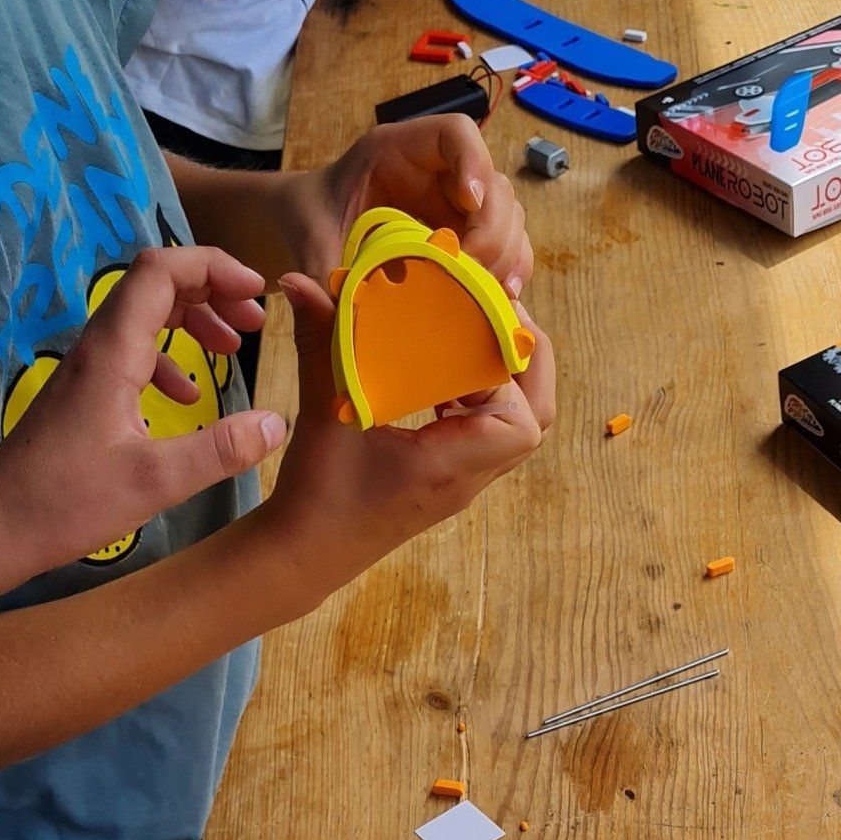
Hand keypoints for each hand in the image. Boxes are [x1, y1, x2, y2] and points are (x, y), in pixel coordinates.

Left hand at [0, 246, 282, 579]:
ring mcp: (90, 368)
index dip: (213, 267)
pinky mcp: (86, 393)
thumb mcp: (156, 481)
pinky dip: (171, 358)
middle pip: (156, 284)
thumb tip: (276, 423)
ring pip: (146, 317)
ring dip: (193, 321)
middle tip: (253, 321)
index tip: (257, 292)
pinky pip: (135, 352)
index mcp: (114, 351)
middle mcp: (100, 346)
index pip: (161, 270)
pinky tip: (191, 394)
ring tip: (233, 348)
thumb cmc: (68, 501)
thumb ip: (220, 450)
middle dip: (210, 290)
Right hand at [248, 272, 554, 600]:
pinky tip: (442, 369)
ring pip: (516, 428)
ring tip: (475, 332)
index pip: (521, 422)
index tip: (478, 332)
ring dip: (505, 377)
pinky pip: (486, 432)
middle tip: (501, 312)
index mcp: (450, 467)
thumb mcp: (319, 416)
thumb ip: (320, 346)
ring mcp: (462, 481)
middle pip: (537, 421)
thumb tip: (303, 283)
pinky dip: (478, 394)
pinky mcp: (448, 479)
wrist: (305, 556)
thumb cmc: (317, 497)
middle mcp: (468, 478)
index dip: (510, 372)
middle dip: (528, 362)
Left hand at [282, 118, 531, 293]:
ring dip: (507, 255)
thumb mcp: (310, 240)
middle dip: (493, 230)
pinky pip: (504, 250)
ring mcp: (456, 206)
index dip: (473, 162)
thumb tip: (338, 309)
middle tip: (473, 270)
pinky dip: (508, 272)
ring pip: (508, 218)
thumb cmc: (311, 220)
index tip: (469, 204)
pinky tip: (500, 300)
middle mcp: (438, 174)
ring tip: (491, 293)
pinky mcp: (465, 238)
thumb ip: (322, 268)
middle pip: (494, 185)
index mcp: (398, 152)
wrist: (312, 230)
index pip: (455, 134)